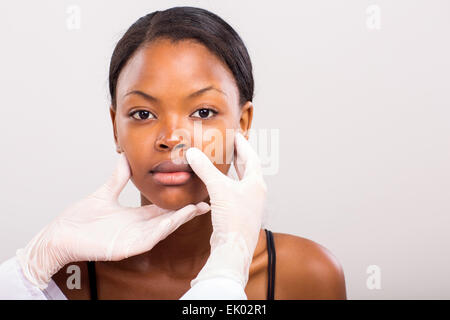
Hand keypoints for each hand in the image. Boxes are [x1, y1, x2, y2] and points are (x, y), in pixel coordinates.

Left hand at [16, 153, 209, 289]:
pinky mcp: (128, 247)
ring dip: (181, 219)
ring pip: (164, 228)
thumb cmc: (80, 219)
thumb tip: (125, 157)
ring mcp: (135, 239)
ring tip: (198, 207)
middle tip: (208, 201)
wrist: (61, 234)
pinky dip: (165, 228)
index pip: (163, 209)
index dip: (180, 202)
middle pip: (169, 219)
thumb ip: (119, 177)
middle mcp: (139, 228)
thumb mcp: (106, 192)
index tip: (195, 192)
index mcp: (136, 217)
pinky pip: (151, 237)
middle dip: (188, 211)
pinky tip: (177, 219)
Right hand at [185, 131, 267, 287]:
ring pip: (241, 180)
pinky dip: (226, 183)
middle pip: (248, 168)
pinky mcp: (240, 213)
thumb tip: (193, 153)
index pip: (251, 156)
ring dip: (233, 170)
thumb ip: (205, 169)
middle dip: (239, 155)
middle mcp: (255, 192)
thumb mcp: (218, 189)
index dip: (242, 144)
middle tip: (229, 144)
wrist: (233, 248)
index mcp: (256, 183)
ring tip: (223, 161)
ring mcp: (249, 203)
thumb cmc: (233, 220)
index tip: (235, 134)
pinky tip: (218, 184)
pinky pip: (234, 191)